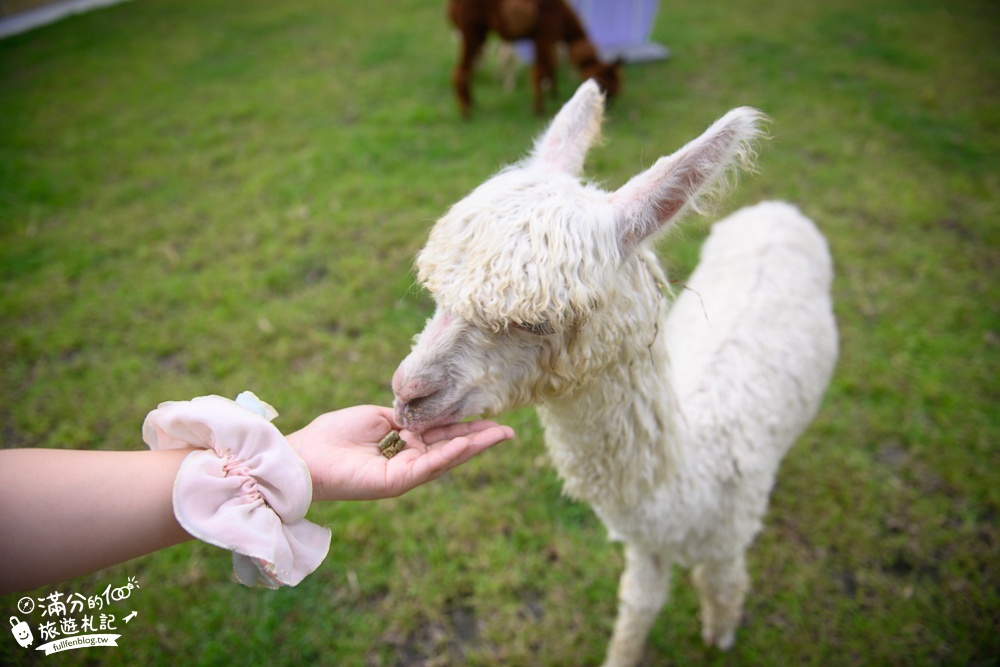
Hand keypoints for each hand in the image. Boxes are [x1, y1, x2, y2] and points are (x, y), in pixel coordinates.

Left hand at [285, 405, 514, 500]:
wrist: (305, 456)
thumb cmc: (334, 434)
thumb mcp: (378, 417)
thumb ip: (406, 417)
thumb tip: (428, 413)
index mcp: (403, 445)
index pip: (441, 434)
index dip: (465, 425)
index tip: (488, 416)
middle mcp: (408, 462)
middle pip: (451, 448)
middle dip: (480, 439)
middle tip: (509, 430)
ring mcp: (405, 474)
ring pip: (446, 458)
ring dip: (474, 446)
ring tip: (501, 434)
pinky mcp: (397, 483)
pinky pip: (429, 465)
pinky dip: (450, 453)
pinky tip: (469, 442)